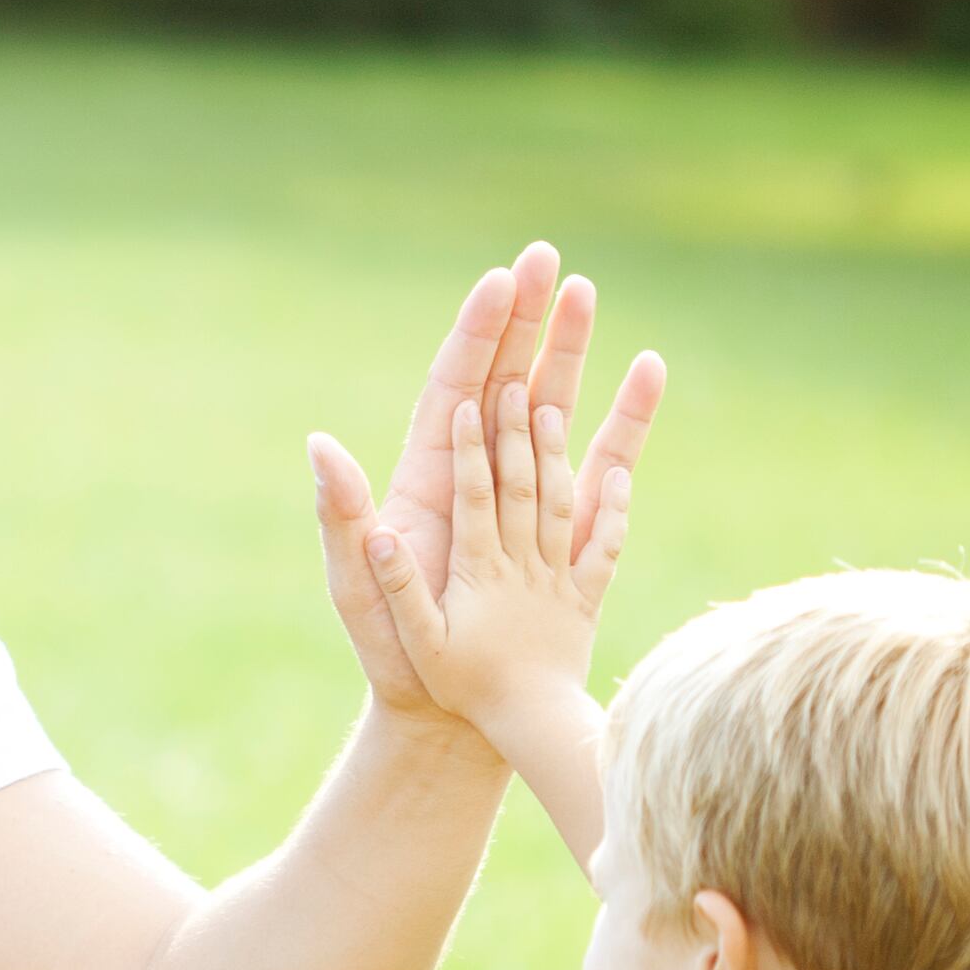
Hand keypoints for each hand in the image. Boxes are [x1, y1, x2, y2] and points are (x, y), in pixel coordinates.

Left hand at [310, 243, 663, 720]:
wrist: (449, 711)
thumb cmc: (393, 653)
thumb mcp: (357, 583)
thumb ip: (342, 517)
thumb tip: (320, 446)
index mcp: (428, 478)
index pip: (453, 387)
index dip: (476, 336)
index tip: (499, 282)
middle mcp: (478, 475)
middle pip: (505, 378)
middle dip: (525, 319)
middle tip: (547, 257)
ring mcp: (526, 496)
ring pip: (552, 405)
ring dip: (569, 348)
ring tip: (588, 288)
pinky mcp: (567, 526)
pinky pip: (602, 460)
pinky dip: (625, 415)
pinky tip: (649, 369)